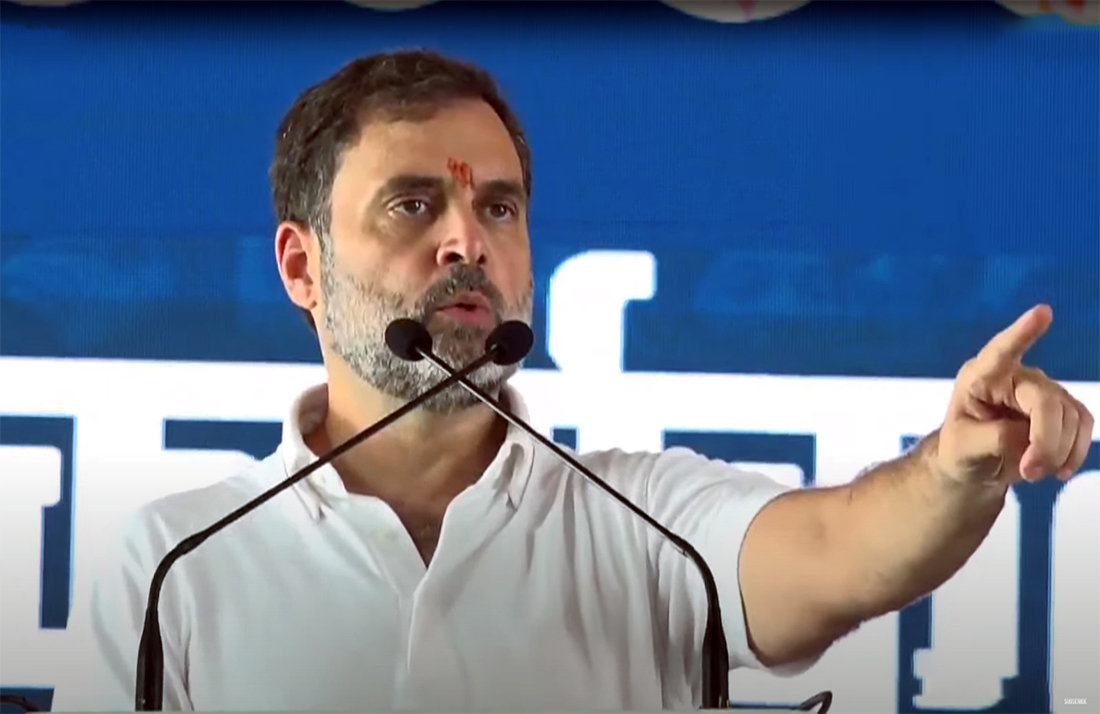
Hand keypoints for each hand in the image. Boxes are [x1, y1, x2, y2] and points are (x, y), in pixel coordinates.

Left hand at [936, 305, 1093, 485]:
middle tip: (1030, 472)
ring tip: (1034, 473)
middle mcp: (1015, 377)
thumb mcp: (963, 448)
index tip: (1042, 312)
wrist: (976, 464)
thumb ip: (994, 439)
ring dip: (1059, 452)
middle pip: (1046, 402)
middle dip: (1045, 442)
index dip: (1022, 333)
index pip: (1000, 352)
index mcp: (980, 378)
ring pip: (1071, 416)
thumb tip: (1030, 437)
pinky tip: (1058, 469)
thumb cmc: (961, 448)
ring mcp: (1043, 391)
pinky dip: (1074, 452)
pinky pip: (1083, 425)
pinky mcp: (1063, 408)